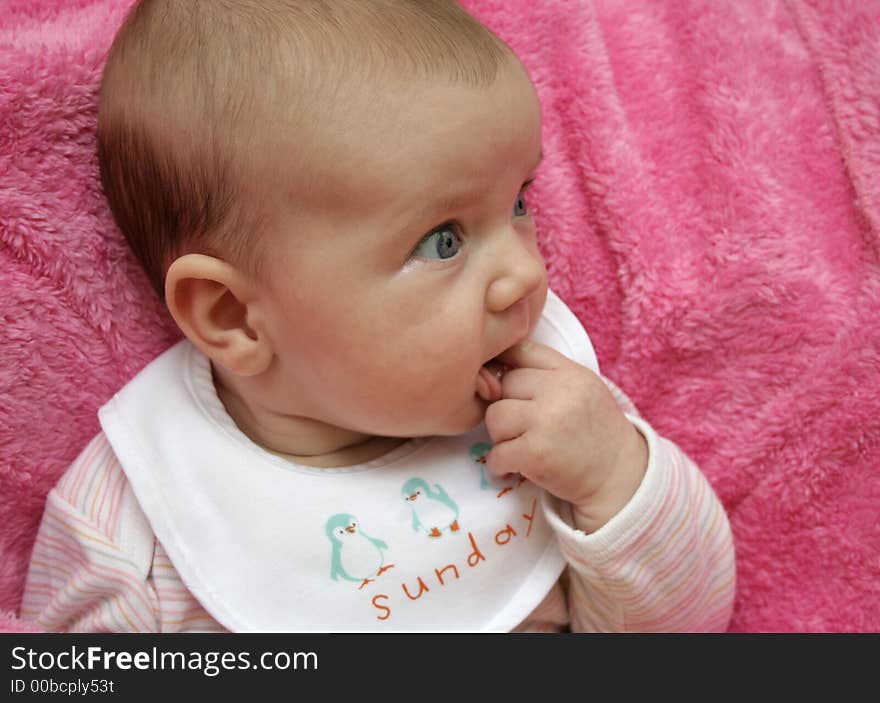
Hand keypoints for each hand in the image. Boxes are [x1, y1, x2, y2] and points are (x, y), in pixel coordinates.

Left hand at [484, 341, 647, 532]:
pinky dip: (498, 464)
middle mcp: (559, 392)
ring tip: (517, 446)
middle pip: (504, 385)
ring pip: (495, 416)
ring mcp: (546, 421)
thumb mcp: (584, 390)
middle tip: (518, 428)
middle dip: (505, 407)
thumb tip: (499, 363)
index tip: (505, 387)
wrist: (620, 477)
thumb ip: (550, 374)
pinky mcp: (536, 453)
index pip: (522, 351)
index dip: (505, 367)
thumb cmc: (596, 433)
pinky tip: (511, 468)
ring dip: (500, 436)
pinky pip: (497, 453)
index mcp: (571, 373)